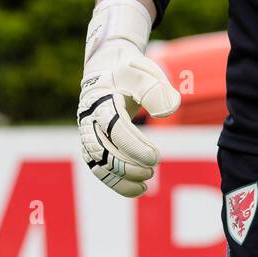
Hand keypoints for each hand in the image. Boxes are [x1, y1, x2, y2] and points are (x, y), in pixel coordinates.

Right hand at [77, 0, 180, 197]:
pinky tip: (138, 189)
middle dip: (127, 165)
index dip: (134, 146)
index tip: (156, 157)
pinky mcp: (91, 143)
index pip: (115, 129)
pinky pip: (97, 168)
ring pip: (97, 163)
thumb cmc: (130, 70)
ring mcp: (87, 132)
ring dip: (121, 177)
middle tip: (153, 169)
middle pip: (102, 150)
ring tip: (147, 183)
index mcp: (101, 99)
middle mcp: (88, 118)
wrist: (108, 67)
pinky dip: (115, 182)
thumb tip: (169, 110)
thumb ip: (157, 88)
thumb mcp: (145, 71)